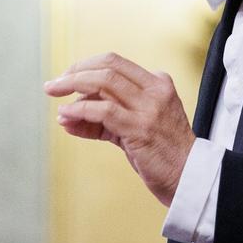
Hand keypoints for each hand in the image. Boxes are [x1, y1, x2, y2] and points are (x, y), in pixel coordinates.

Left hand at [44, 52, 195, 205]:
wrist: (189, 178)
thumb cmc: (161, 155)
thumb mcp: (132, 129)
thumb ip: (103, 120)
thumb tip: (66, 115)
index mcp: (158, 83)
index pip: (115, 63)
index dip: (86, 66)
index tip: (67, 77)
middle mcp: (155, 90)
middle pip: (107, 66)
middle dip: (75, 72)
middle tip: (53, 85)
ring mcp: (149, 108)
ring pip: (103, 81)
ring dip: (72, 85)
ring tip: (53, 94)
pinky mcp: (140, 128)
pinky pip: (102, 110)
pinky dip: (79, 110)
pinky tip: (66, 116)